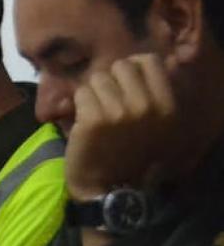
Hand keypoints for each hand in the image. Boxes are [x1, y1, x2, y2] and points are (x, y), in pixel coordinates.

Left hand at [66, 54, 177, 200]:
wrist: (107, 185)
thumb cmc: (130, 151)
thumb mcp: (157, 123)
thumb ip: (156, 92)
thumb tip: (148, 60)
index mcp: (167, 106)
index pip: (148, 61)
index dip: (132, 68)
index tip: (123, 83)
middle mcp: (147, 106)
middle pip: (120, 67)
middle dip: (110, 80)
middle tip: (107, 101)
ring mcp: (120, 112)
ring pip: (97, 79)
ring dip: (92, 93)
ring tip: (96, 113)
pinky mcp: (93, 119)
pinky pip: (81, 93)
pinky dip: (78, 104)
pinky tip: (84, 121)